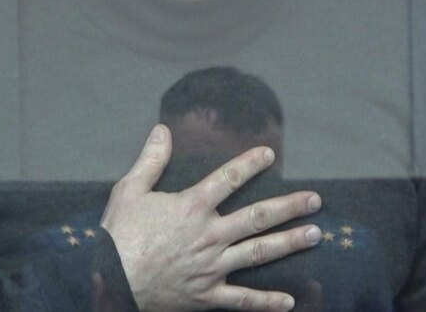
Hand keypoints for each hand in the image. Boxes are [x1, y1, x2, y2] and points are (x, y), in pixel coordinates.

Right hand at [100, 124, 323, 311]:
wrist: (109, 282)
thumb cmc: (117, 236)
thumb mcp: (128, 191)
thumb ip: (150, 160)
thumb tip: (162, 130)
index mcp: (192, 207)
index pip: (228, 179)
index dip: (250, 164)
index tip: (270, 155)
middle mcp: (209, 235)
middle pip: (258, 216)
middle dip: (290, 206)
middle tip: (315, 200)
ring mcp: (212, 267)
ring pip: (259, 252)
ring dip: (290, 243)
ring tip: (316, 234)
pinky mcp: (207, 295)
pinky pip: (242, 299)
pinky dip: (266, 302)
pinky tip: (289, 301)